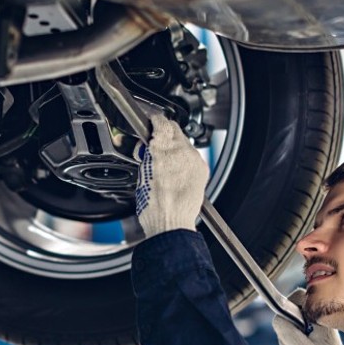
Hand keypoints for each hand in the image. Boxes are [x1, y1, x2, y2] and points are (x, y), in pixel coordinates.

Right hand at [135, 114, 208, 237]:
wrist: (171, 223)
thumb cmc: (154, 207)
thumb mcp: (142, 174)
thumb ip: (147, 155)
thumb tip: (148, 147)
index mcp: (162, 150)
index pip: (161, 122)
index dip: (154, 121)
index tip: (152, 122)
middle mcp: (181, 151)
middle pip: (175, 129)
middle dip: (165, 133)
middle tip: (155, 143)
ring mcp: (194, 160)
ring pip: (184, 142)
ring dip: (175, 146)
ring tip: (165, 161)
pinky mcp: (202, 169)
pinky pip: (192, 156)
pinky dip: (184, 159)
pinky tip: (176, 171)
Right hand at [271, 289, 343, 344]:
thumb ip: (287, 332)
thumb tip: (276, 318)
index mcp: (320, 316)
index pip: (296, 297)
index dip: (286, 310)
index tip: (288, 329)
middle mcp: (317, 318)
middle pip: (288, 314)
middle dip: (286, 335)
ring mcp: (312, 326)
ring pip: (287, 327)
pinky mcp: (309, 335)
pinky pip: (291, 337)